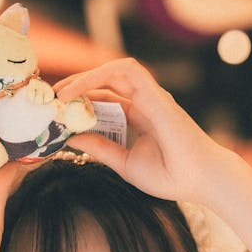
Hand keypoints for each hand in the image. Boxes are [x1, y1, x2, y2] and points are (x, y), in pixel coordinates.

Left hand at [56, 58, 221, 203]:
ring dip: (84, 78)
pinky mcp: (154, 94)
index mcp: (139, 117)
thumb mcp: (124, 163)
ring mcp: (150, 96)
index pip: (105, 100)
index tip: (56, 114)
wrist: (201, 180)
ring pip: (112, 72)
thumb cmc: (171, 175)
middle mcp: (144, 102)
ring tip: (60, 95)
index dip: (80, 102)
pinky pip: (124, 72)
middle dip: (76, 87)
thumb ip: (100, 148)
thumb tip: (72, 138)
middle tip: (50, 100)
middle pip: (105, 83)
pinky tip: (77, 91)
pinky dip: (98, 75)